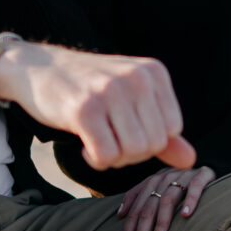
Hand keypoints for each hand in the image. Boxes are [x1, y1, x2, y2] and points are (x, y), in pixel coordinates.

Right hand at [0, 40, 195, 171]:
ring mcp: (109, 92)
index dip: (150, 141)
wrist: (39, 68)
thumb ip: (162, 130)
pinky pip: (106, 156)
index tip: (126, 131)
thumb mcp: (131, 99)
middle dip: (132, 154)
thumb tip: (191, 161)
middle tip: (110, 140)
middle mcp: (135, 78)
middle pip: (154, 144)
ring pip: (133, 152)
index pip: (173, 129)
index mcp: (153, 72)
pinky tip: (85, 146)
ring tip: (99, 141)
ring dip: (115, 158)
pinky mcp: (84, 110)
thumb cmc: (89, 87)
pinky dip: (97, 161)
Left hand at [115, 166, 215, 230]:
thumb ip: (139, 198)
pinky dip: (190, 200)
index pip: (136, 209)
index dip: (127, 230)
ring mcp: (183, 176)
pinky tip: (186, 216)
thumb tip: (121, 213)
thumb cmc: (182, 185)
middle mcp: (165, 177)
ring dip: (161, 223)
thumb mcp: (160, 188)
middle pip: (148, 207)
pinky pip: (195, 187)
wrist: (209, 170)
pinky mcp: (202, 175)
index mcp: (152, 182)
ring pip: (168, 200)